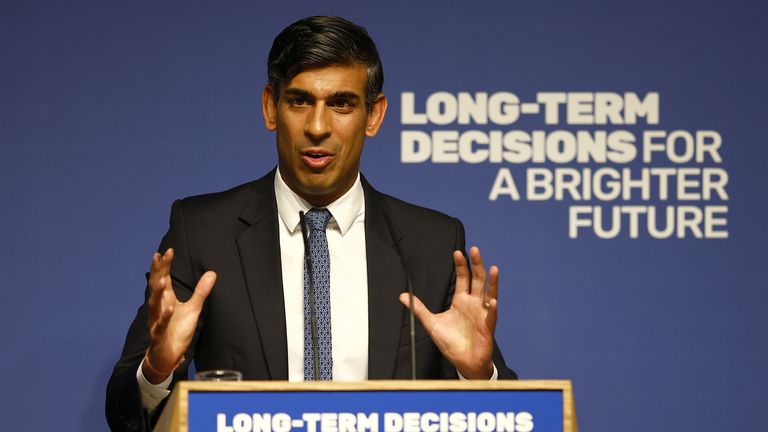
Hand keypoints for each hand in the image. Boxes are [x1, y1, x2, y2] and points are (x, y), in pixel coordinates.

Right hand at [142, 248, 215, 383]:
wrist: (167, 354)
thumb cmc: (177, 329)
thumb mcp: (193, 308)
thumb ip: (201, 291)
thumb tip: (212, 273)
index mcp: (165, 299)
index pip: (163, 278)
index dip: (165, 265)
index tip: (169, 251)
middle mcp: (158, 307)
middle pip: (156, 286)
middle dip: (158, 272)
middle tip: (160, 256)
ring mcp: (157, 320)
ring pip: (154, 304)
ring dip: (158, 292)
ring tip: (163, 279)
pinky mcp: (159, 334)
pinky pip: (161, 324)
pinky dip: (165, 316)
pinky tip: (170, 308)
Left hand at [399, 246, 497, 378]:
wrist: (463, 362)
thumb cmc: (451, 342)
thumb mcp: (431, 323)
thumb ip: (419, 308)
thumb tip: (403, 296)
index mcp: (461, 301)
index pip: (463, 278)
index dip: (461, 266)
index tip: (457, 253)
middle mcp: (474, 304)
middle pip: (477, 280)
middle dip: (476, 265)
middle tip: (474, 250)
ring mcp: (483, 314)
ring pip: (489, 293)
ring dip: (491, 281)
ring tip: (493, 268)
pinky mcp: (488, 327)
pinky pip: (491, 316)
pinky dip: (493, 308)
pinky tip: (493, 300)